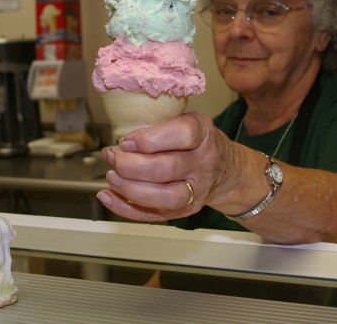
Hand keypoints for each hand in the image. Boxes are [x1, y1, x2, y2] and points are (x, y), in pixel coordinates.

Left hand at [96, 112, 234, 221]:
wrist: (227, 170)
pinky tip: (108, 196)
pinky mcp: (186, 210)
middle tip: (114, 158)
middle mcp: (203, 163)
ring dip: (130, 189)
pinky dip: (126, 208)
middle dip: (131, 166)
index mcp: (203, 134)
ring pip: (164, 197)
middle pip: (166, 169)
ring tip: (112, 177)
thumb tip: (117, 146)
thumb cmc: (198, 142)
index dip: (149, 139)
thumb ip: (157, 129)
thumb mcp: (186, 121)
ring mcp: (197, 190)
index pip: (182, 135)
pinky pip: (155, 214)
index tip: (126, 141)